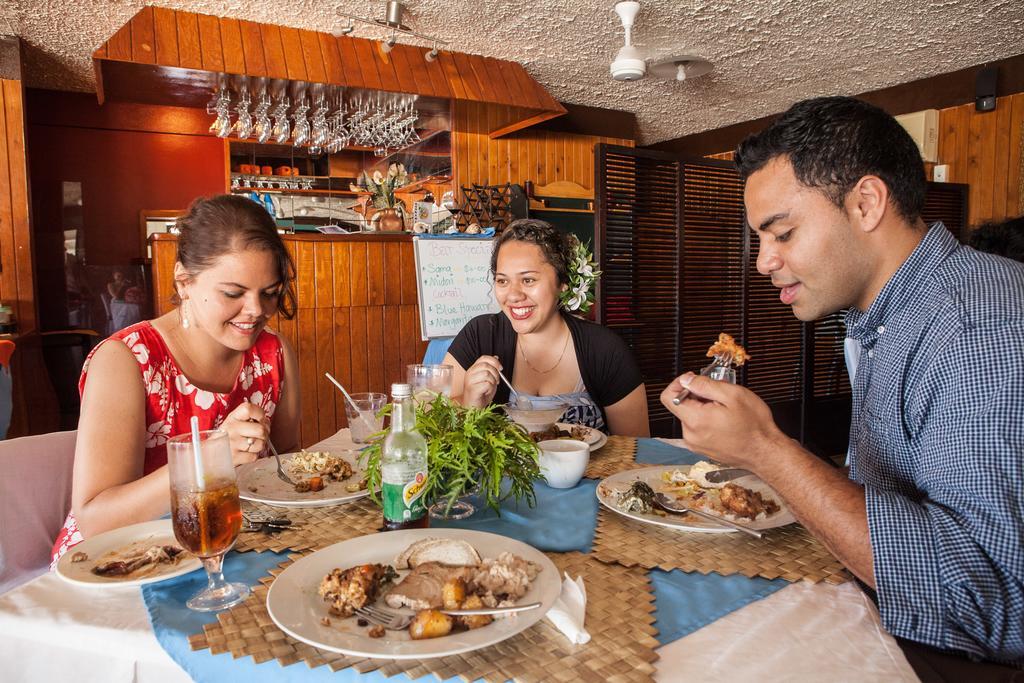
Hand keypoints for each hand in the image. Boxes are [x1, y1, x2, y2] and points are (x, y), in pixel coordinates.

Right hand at [222, 401, 269, 465]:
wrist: (209, 454)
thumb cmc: (226, 436)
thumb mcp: (234, 421)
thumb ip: (249, 418)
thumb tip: (266, 422)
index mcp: (233, 417)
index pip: (249, 409)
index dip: (260, 414)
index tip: (260, 419)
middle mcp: (232, 429)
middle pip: (260, 429)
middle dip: (264, 433)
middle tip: (259, 435)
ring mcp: (233, 443)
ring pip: (260, 444)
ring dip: (259, 445)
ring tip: (251, 444)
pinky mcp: (234, 457)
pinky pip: (254, 456)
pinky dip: (252, 456)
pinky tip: (245, 452)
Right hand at [462, 355, 501, 407]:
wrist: (472, 409)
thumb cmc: (480, 395)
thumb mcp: (487, 379)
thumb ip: (491, 369)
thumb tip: (496, 358)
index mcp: (473, 370)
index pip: (483, 358)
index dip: (494, 361)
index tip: (500, 368)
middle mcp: (470, 374)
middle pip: (486, 365)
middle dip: (496, 373)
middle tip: (496, 381)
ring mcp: (469, 381)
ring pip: (487, 374)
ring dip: (493, 382)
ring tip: (490, 388)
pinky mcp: (472, 389)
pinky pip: (487, 384)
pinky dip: (490, 389)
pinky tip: (486, 392)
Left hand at [659, 373, 783, 468]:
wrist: (766, 453)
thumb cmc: (754, 427)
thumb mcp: (733, 395)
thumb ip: (704, 385)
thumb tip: (686, 379)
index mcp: (695, 420)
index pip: (668, 397)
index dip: (679, 383)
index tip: (694, 380)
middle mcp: (691, 435)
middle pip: (681, 405)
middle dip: (697, 395)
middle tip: (719, 394)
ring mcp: (696, 444)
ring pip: (691, 416)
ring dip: (704, 408)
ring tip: (726, 410)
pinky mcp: (702, 448)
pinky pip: (698, 428)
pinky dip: (707, 419)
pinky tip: (725, 420)